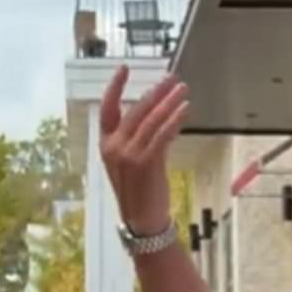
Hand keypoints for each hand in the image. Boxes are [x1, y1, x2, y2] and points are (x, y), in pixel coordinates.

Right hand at [99, 65, 189, 234]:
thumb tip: (163, 121)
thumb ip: (143, 141)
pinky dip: (174, 119)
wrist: (142, 222)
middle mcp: (114, 147)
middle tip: (171, 78)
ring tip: (182, 89)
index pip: (107, 109)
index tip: (124, 69)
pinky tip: (185, 109)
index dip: (114, 87)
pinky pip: (162, 133)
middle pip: (136, 110)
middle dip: (155, 92)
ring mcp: (129, 153)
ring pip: (151, 119)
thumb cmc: (140, 195)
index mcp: (106, 145)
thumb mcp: (134, 164)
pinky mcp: (146, 161)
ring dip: (169, 102)